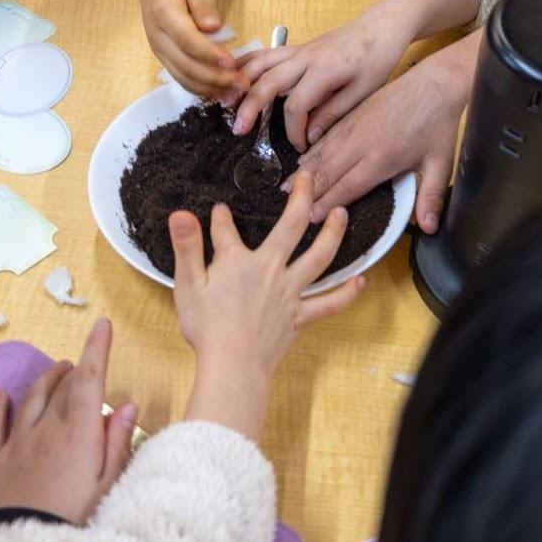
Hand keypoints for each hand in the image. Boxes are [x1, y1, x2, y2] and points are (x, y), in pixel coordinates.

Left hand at [0, 319, 138, 524]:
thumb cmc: (74, 521)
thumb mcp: (108, 488)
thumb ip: (117, 444)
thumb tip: (128, 406)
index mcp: (80, 434)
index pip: (91, 380)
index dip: (97, 348)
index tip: (102, 324)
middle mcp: (47, 428)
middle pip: (63, 387)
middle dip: (75, 369)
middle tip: (82, 363)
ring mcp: (17, 442)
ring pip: (31, 398)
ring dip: (45, 379)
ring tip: (56, 370)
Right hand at [139, 0, 241, 97]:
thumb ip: (203, 3)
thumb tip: (212, 27)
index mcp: (163, 12)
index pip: (186, 39)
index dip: (209, 54)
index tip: (232, 63)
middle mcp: (157, 35)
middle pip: (184, 64)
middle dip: (214, 77)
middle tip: (242, 83)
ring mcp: (158, 49)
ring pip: (182, 76)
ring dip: (209, 87)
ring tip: (236, 91)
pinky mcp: (164, 57)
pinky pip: (181, 78)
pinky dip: (201, 88)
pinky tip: (222, 90)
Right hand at [171, 174, 364, 438]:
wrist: (233, 366)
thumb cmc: (207, 327)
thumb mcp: (188, 284)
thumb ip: (186, 246)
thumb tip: (181, 213)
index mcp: (238, 261)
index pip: (226, 230)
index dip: (221, 218)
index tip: (221, 209)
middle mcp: (270, 270)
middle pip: (290, 227)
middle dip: (301, 198)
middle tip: (309, 176)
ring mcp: (290, 293)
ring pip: (318, 258)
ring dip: (332, 233)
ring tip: (342, 212)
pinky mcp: (300, 317)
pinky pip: (329, 303)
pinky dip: (346, 293)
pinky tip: (361, 281)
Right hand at [233, 11, 414, 150]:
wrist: (382, 26)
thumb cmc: (377, 58)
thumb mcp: (364, 92)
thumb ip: (334, 113)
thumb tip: (309, 135)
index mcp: (324, 71)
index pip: (296, 106)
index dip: (293, 130)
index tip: (300, 146)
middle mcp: (305, 57)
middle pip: (267, 81)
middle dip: (250, 107)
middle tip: (238, 130)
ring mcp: (298, 50)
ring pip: (259, 62)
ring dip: (239, 81)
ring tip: (225, 103)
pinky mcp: (296, 47)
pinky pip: (264, 53)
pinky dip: (245, 63)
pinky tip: (233, 76)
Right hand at [297, 31, 476, 232]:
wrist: (434, 83)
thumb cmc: (437, 123)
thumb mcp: (440, 162)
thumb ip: (431, 197)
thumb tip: (431, 229)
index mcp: (381, 157)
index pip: (348, 186)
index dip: (328, 203)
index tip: (310, 217)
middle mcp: (361, 143)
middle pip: (328, 171)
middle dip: (308, 190)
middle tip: (287, 204)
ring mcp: (354, 127)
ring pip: (322, 152)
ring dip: (304, 170)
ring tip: (286, 185)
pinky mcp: (353, 115)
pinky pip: (326, 136)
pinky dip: (312, 149)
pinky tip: (302, 157)